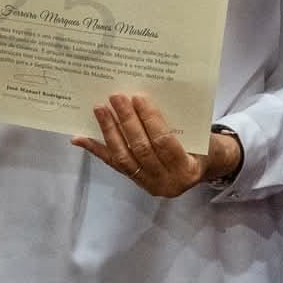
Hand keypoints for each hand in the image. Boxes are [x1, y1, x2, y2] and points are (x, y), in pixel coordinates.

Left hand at [71, 93, 232, 198]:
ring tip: (100, 109)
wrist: (203, 168)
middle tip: (116, 97)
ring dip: (109, 131)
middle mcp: (167, 183)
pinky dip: (96, 149)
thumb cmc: (202, 145)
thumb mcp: (200, 135)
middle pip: (141, 149)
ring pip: (124, 158)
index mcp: (188, 169)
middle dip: (127, 121)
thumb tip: (143, 99)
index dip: (150, 119)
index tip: (138, 97)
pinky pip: (113, 164)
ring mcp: (149, 185)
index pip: (164, 142)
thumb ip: (177, 124)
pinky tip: (79, 138)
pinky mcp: (135, 182)